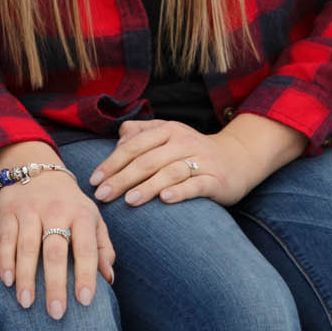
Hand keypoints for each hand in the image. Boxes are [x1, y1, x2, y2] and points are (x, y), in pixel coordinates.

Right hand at [0, 147, 114, 318]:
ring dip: (27, 277)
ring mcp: (30, 210)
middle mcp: (56, 211)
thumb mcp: (92, 218)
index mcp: (81, 214)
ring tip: (27, 304)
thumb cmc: (70, 204)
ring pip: (28, 247)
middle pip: (55, 251)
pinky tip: (7, 281)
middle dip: (55, 284)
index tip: (85, 301)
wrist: (37, 168)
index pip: (86, 248)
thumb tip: (109, 279)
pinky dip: (5, 261)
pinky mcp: (8, 212)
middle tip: (57, 313)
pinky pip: (6, 239)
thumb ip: (102, 248)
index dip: (86, 274)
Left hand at [89, 114, 305, 209]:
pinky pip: (196, 185)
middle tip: (102, 195)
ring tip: (128, 200)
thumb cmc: (192, 151)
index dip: (112, 161)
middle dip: (122, 178)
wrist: (237, 159)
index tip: (94, 179)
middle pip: (147, 159)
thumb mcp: (168, 136)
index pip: (134, 144)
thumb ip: (142, 134)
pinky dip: (180, 192)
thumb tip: (119, 137)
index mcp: (167, 129)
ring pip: (169, 172)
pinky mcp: (216, 180)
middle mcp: (183, 141)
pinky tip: (165, 200)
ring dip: (147, 186)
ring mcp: (201, 160)